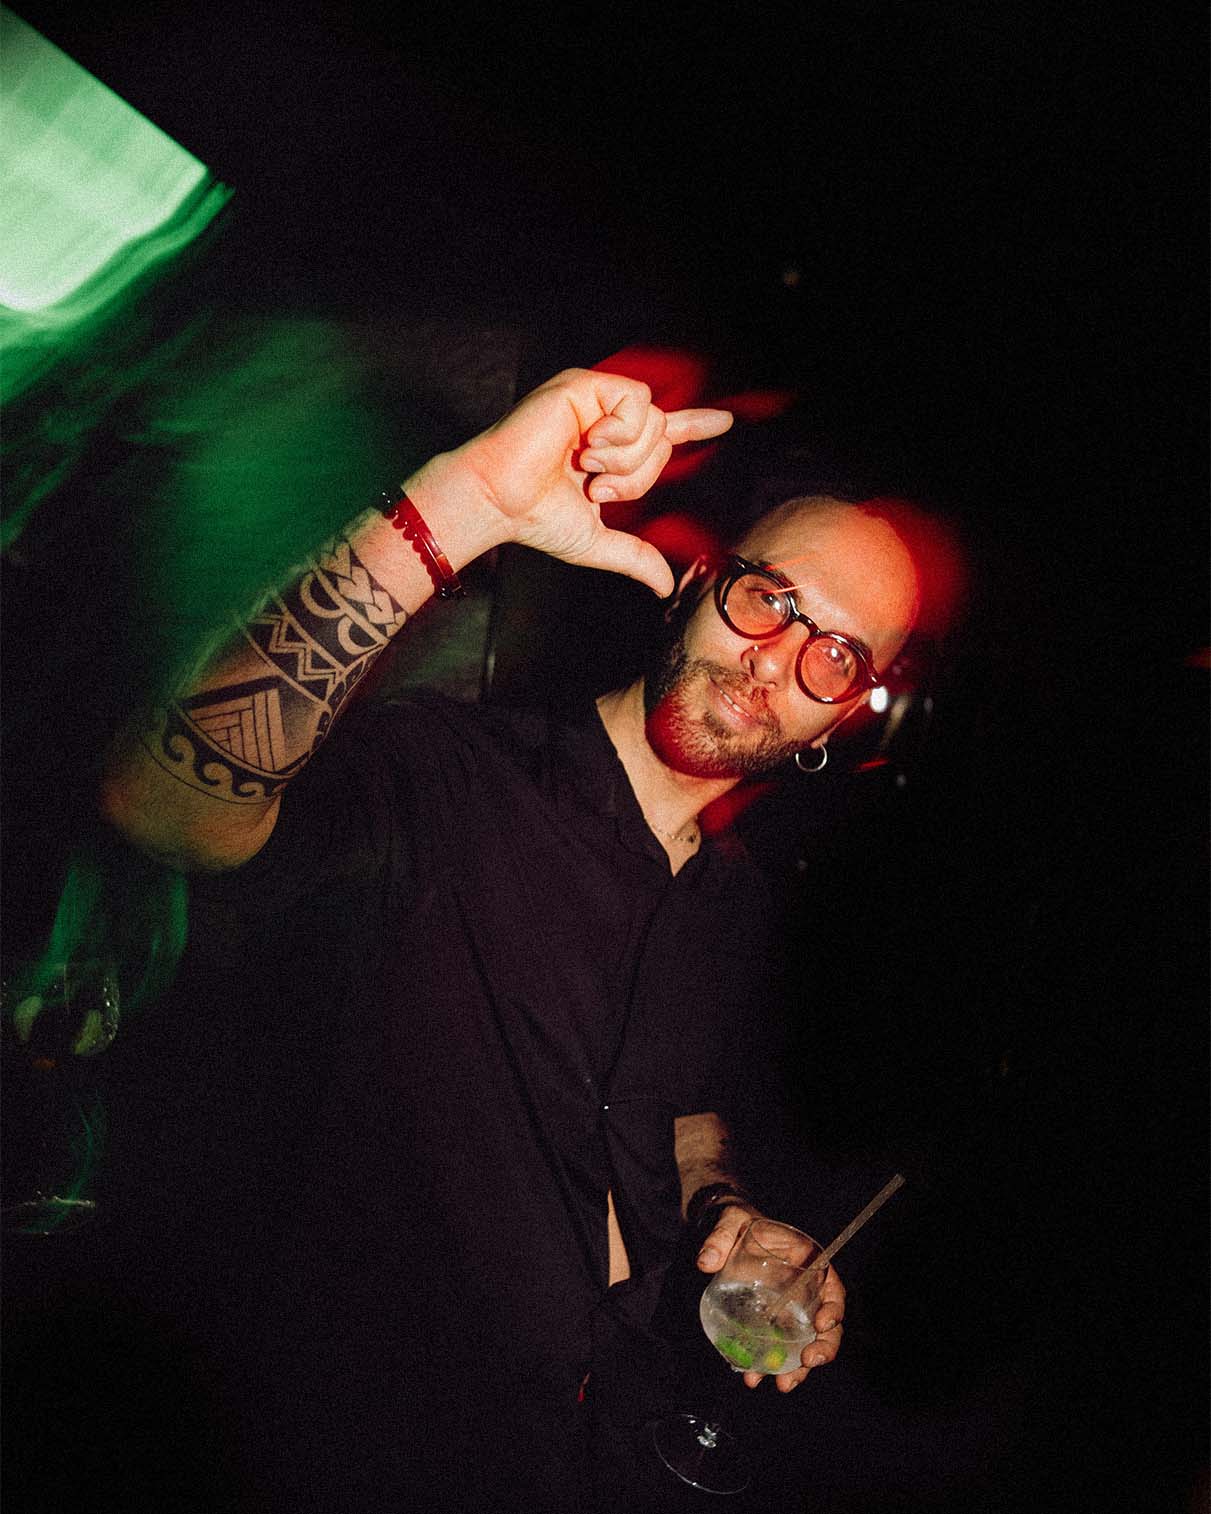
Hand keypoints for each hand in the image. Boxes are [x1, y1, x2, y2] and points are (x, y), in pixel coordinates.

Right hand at [448, 368, 731, 595]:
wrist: (501, 500)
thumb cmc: (536, 517)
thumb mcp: (597, 541)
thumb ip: (635, 556)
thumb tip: (665, 587)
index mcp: (610, 450)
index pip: (662, 434)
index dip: (695, 426)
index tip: (725, 423)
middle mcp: (605, 420)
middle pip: (663, 438)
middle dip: (636, 475)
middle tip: (594, 486)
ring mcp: (595, 400)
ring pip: (653, 422)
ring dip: (624, 458)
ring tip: (585, 466)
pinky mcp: (585, 385)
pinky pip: (636, 403)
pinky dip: (618, 433)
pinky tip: (587, 444)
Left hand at [696, 1206, 845, 1392]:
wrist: (726, 1234)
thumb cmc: (737, 1223)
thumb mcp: (730, 1221)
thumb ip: (719, 1238)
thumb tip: (705, 1262)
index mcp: (807, 1262)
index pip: (832, 1288)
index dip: (833, 1308)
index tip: (822, 1324)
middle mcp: (804, 1291)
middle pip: (826, 1325)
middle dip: (822, 1348)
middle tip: (807, 1364)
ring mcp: (789, 1310)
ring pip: (804, 1344)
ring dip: (797, 1368)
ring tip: (782, 1385)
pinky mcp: (770, 1323)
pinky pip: (777, 1348)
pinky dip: (769, 1366)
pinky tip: (752, 1377)